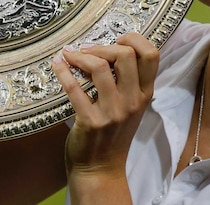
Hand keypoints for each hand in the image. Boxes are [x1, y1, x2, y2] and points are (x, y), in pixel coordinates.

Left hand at [52, 33, 158, 198]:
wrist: (100, 169)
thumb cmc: (113, 134)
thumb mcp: (131, 107)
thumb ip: (127, 82)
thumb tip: (108, 49)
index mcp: (145, 94)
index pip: (152, 54)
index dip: (134, 39)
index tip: (117, 39)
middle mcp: (132, 101)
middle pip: (125, 54)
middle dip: (103, 45)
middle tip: (88, 50)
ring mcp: (112, 112)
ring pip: (99, 67)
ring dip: (81, 55)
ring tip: (71, 56)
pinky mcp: (90, 121)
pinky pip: (75, 88)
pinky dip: (63, 71)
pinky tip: (57, 64)